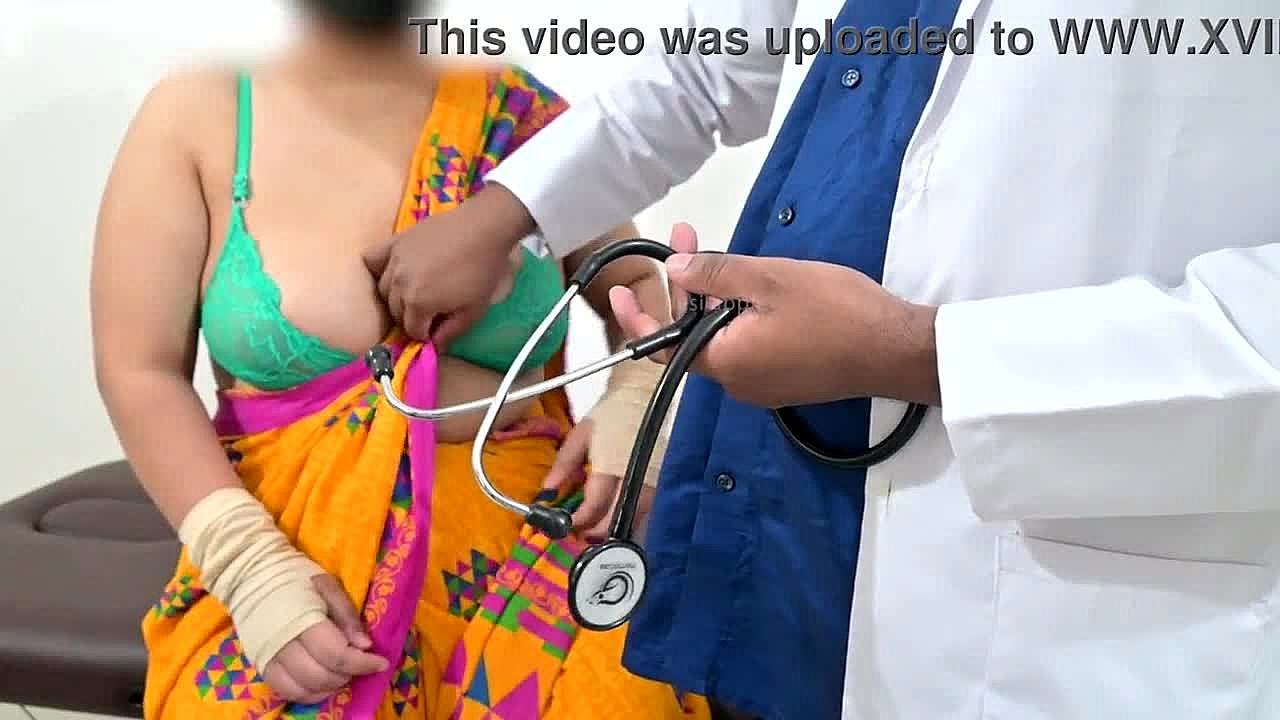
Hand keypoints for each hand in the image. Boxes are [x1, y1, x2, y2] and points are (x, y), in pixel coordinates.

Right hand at [261, 574, 388, 703]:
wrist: (251, 575)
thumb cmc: (295, 577)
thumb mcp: (328, 585)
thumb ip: (347, 615)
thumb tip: (365, 645)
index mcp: (302, 623)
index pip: (336, 655)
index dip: (362, 663)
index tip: (381, 662)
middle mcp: (283, 646)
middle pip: (322, 676)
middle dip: (348, 674)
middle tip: (360, 662)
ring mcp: (269, 659)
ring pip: (305, 689)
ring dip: (330, 686)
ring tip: (342, 671)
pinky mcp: (260, 666)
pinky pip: (287, 691)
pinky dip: (309, 693)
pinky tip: (322, 682)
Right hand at [363, 184, 534, 344]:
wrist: (484, 228)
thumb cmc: (482, 271)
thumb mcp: (474, 310)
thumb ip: (452, 332)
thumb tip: (434, 346)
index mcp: (418, 303)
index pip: (412, 329)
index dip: (424, 333)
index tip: (435, 329)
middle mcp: (400, 284)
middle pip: (396, 311)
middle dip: (411, 317)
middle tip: (428, 313)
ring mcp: (394, 260)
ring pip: (384, 289)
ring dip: (397, 298)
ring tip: (414, 295)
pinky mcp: (395, 241)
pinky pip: (373, 259)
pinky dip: (376, 269)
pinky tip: (390, 273)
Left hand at [541, 419, 654, 541]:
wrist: (641, 397)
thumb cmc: (610, 413)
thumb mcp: (580, 436)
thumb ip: (563, 465)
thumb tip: (546, 492)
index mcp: (611, 468)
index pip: (595, 507)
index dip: (579, 521)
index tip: (566, 526)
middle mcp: (634, 480)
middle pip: (616, 520)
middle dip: (596, 532)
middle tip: (580, 532)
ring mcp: (651, 483)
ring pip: (635, 520)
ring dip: (614, 528)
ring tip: (597, 529)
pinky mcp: (660, 482)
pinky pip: (645, 511)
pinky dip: (630, 519)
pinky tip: (617, 518)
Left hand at [609, 223, 941, 407]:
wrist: (897, 349)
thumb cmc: (837, 313)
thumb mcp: (769, 279)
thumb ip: (715, 274)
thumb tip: (674, 270)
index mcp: (725, 363)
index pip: (663, 346)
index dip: (637, 317)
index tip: (620, 289)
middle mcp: (737, 383)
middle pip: (693, 336)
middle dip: (686, 286)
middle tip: (689, 240)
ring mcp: (763, 385)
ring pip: (721, 339)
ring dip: (715, 298)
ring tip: (724, 256)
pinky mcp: (787, 380)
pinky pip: (748, 347)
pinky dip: (739, 316)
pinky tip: (755, 286)